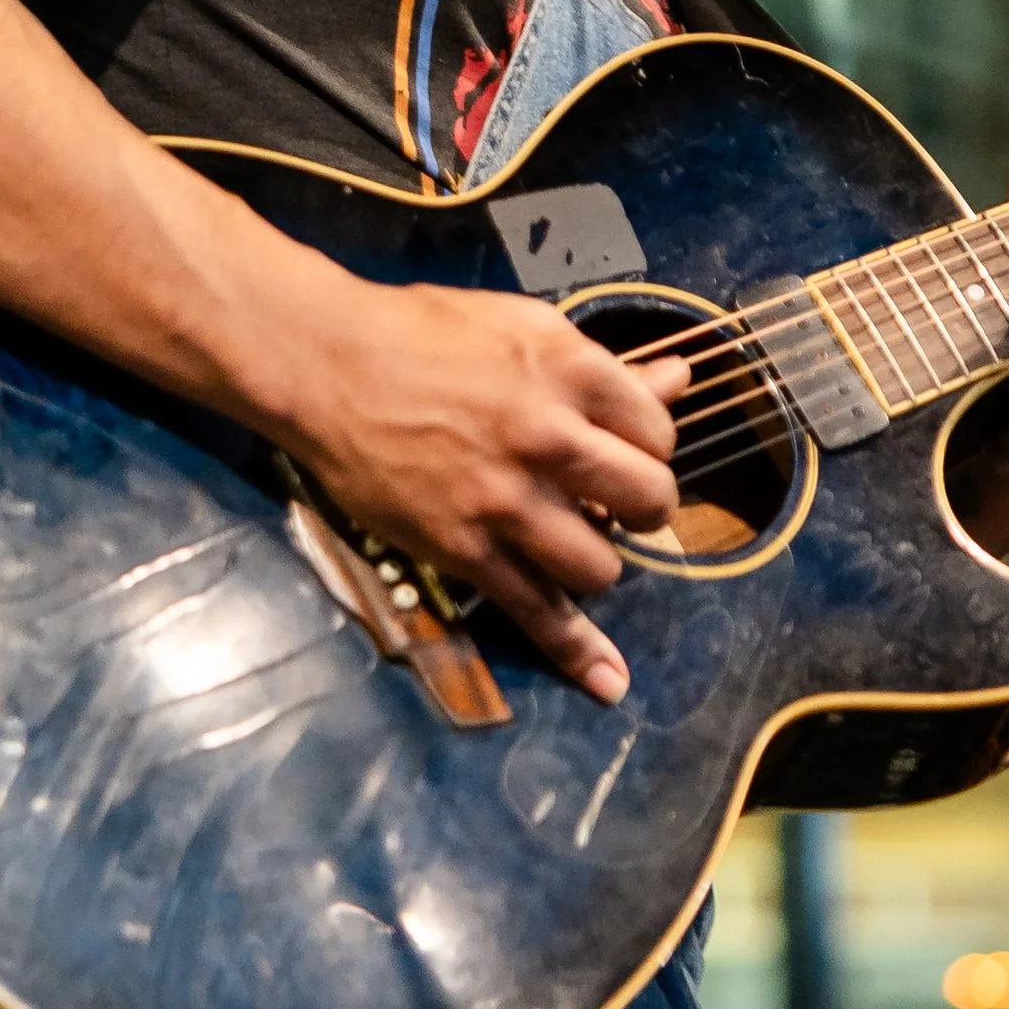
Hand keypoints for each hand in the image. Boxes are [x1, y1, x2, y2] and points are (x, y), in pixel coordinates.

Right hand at [267, 279, 690, 705]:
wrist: (327, 364)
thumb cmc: (421, 333)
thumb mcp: (524, 327)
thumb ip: (606, 367)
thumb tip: (680, 380)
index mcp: (571, 372)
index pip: (660, 431)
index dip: (649, 445)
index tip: (627, 449)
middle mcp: (550, 438)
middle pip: (649, 499)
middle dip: (644, 507)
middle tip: (617, 503)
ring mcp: (508, 500)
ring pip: (604, 565)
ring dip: (599, 562)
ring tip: (575, 544)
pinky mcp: (467, 549)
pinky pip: (537, 611)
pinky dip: (576, 652)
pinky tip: (607, 681)